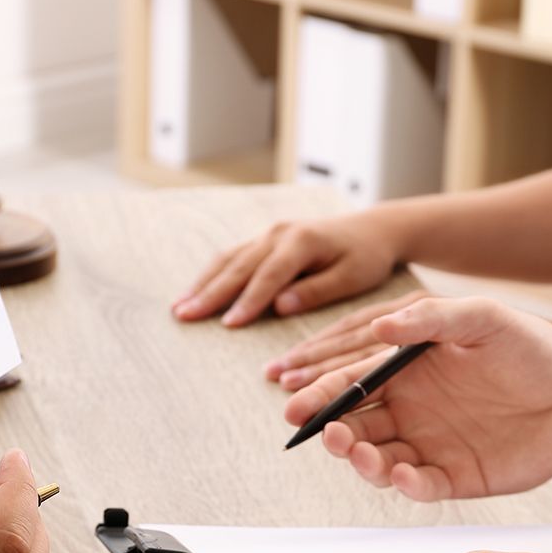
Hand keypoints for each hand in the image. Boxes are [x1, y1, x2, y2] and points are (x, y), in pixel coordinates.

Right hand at [172, 210, 399, 326]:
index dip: (248, 301)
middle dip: (210, 293)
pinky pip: (232, 258)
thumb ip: (316, 291)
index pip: (269, 276)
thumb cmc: (366, 257)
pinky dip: (211, 276)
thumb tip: (280, 307)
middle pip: (239, 267)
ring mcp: (269, 234)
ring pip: (228, 260)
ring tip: (179, 308)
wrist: (372, 229)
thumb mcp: (352, 277)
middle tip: (184, 316)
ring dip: (202, 285)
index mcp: (302, 241)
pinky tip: (195, 293)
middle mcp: (279, 233)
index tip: (228, 324)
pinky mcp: (264, 240)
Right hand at [284, 297, 551, 501]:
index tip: (299, 405)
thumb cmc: (533, 348)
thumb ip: (431, 319)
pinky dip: (404, 485)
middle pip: (355, 426)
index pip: (352, 384)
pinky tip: (404, 475)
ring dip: (362, 461)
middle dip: (333, 433)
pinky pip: (417, 485)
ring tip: (364, 455)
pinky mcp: (453, 476)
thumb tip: (384, 326)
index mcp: (406, 370)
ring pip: (377, 459)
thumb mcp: (482, 318)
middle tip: (330, 435)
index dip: (322, 396)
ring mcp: (428, 444)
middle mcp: (410, 409)